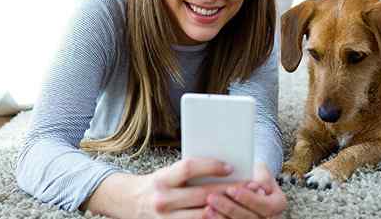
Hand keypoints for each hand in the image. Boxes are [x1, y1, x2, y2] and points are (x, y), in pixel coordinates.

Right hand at [131, 157, 246, 218]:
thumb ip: (190, 172)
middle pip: (202, 195)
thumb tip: (224, 167)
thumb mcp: (168, 173)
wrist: (130, 203)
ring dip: (227, 210)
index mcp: (163, 179)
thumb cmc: (157, 184)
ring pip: (204, 216)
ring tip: (245, 204)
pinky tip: (229, 217)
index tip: (231, 167)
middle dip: (229, 190)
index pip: (189, 168)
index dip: (211, 166)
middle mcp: (163, 200)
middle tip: (250, 186)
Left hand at [204, 163, 287, 218]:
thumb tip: (254, 184)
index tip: (231, 189)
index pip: (264, 205)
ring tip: (207, 208)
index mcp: (278, 204)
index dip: (247, 198)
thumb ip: (260, 176)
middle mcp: (271, 218)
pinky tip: (207, 216)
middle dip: (229, 208)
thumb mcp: (262, 171)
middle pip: (249, 218)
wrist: (256, 187)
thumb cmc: (257, 176)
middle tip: (211, 197)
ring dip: (221, 218)